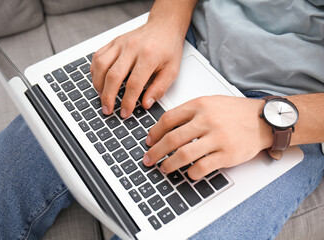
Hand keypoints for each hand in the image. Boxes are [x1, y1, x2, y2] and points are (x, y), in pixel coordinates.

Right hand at [90, 21, 183, 117]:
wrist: (163, 26)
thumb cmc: (168, 48)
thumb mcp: (172, 70)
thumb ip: (159, 89)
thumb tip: (146, 104)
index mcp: (148, 56)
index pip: (134, 84)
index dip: (127, 101)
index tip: (125, 112)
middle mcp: (132, 48)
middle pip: (113, 76)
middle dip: (108, 97)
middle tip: (108, 110)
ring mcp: (120, 43)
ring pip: (101, 66)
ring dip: (98, 85)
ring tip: (102, 97)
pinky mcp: (113, 42)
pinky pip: (98, 57)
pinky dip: (95, 71)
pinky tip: (100, 81)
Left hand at [143, 95, 272, 179]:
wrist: (264, 120)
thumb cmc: (235, 112)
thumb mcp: (210, 102)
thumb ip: (189, 112)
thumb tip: (165, 128)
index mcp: (200, 105)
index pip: (168, 119)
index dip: (154, 133)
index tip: (148, 141)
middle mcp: (207, 120)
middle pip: (171, 139)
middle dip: (156, 152)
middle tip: (149, 159)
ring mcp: (218, 137)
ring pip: (184, 154)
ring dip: (170, 164)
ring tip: (165, 168)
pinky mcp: (228, 154)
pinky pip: (203, 167)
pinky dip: (192, 173)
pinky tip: (189, 173)